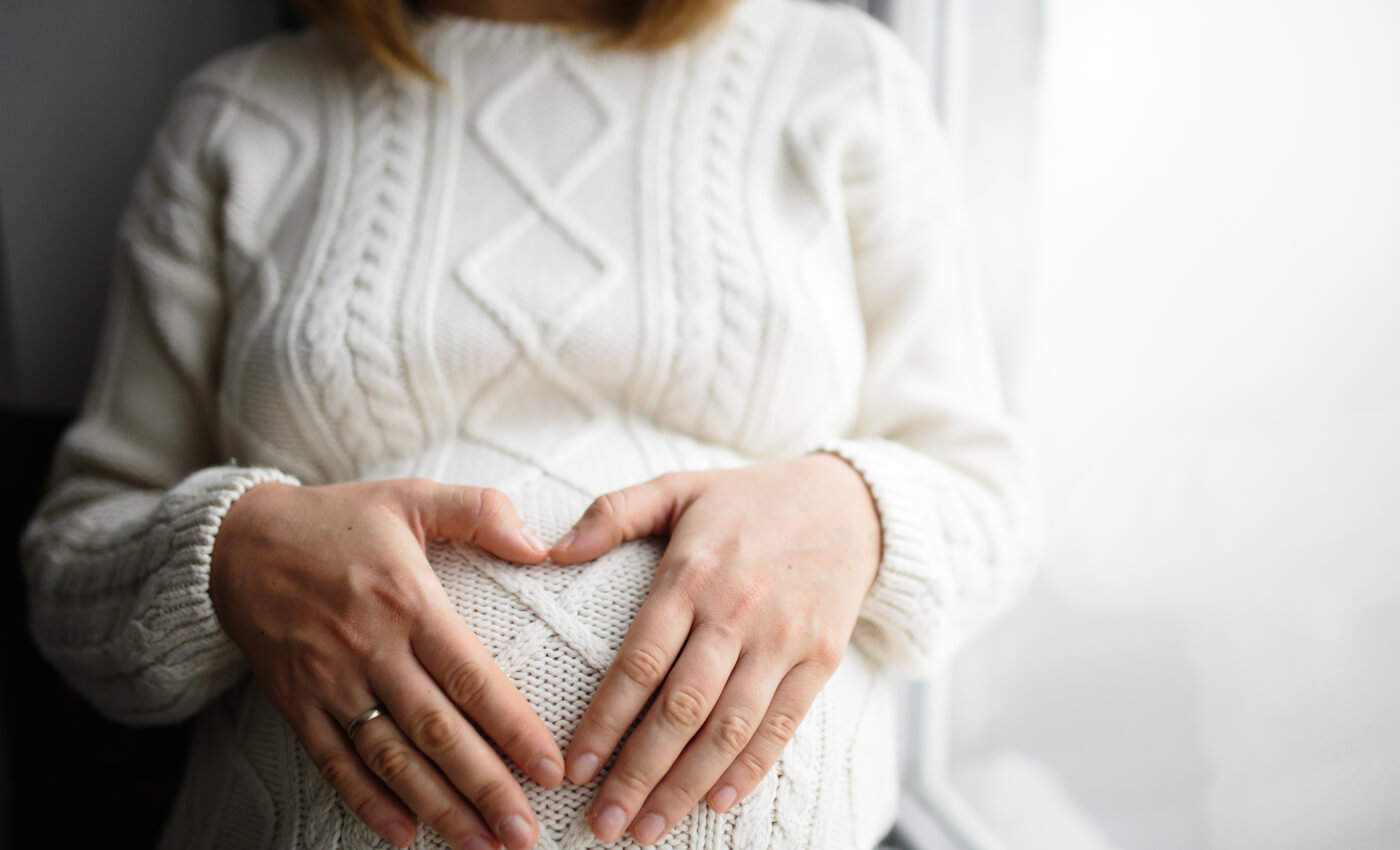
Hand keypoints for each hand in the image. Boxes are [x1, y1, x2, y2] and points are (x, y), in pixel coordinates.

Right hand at [210, 478, 564, 849]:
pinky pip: (333, 762)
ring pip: (390, 757)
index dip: (512, 727)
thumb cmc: (339, 519)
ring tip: (482, 845)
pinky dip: (368, 802)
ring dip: (438, 807)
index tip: (551, 769)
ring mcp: (329, 681)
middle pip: (436, 730)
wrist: (236, 541)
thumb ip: (479, 511)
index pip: (470, 676)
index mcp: (407, 600)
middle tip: (526, 834)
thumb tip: (542, 545)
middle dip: (485, 787)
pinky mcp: (296, 703)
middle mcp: (369, 648)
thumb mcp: (410, 496)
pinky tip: (405, 835)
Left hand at [548, 454, 881, 844]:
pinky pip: (783, 726)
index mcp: (692, 574)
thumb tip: (548, 548)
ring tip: (648, 829)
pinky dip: (750, 770)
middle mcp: (737, 612)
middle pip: (681, 708)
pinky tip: (717, 803)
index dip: (605, 720)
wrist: (850, 504)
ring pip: (730, 728)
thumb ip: (612, 513)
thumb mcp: (678, 487)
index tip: (574, 768)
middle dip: (639, 773)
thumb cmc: (748, 500)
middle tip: (604, 824)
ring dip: (687, 786)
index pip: (640, 661)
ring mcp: (783, 639)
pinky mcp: (821, 659)